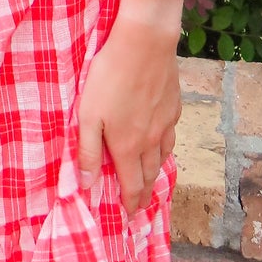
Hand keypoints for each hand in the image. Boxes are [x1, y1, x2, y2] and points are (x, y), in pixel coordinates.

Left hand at [75, 13, 180, 217]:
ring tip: (150, 177)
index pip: (132, 186)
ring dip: (155, 171)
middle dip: (145, 193)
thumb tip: (87, 185)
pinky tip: (160, 140)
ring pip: (163, 156)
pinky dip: (164, 146)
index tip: (129, 217)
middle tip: (141, 204)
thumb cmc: (109, 77)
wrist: (144, 44)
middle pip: (150, 175)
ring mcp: (165, 123)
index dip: (131, 204)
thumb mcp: (88, 114)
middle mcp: (150, 141)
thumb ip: (87, 151)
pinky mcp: (174, 105)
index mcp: (127, 146)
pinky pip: (170, 134)